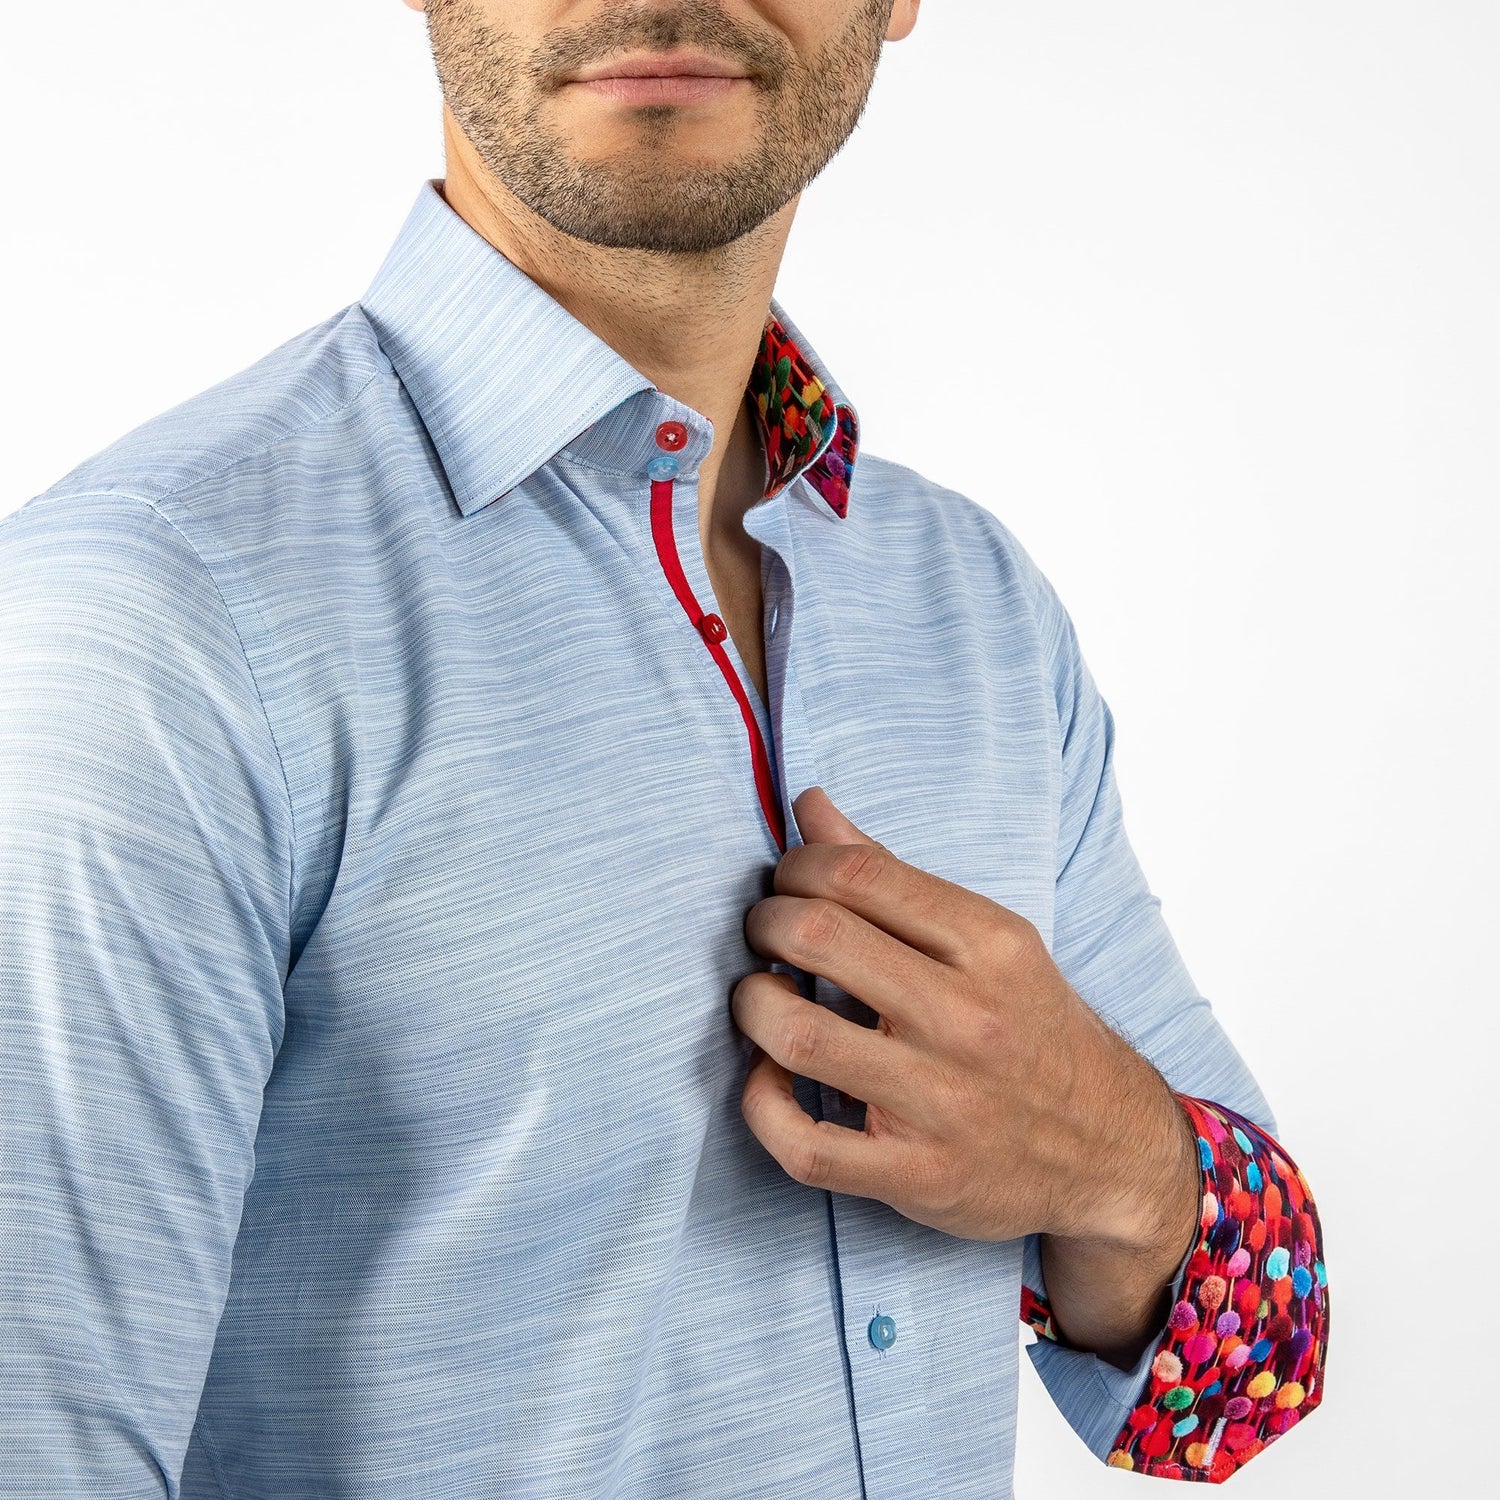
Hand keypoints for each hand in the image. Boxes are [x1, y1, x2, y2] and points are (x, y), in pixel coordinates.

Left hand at [730, 786, 1197, 1252]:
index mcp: (992, 946)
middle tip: (764, 935)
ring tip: (762, 1000)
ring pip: (797, 1036)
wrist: (1111, 1151)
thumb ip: (891, 875)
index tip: (788, 884)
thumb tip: (809, 807)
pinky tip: (769, 1077)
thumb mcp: (988, 941)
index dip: (796, 867)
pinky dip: (761, 1104)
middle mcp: (970, 1020)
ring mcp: (944, 1104)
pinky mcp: (918, 1177)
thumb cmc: (1031, 1029)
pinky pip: (803, 1144)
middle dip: (764, 923)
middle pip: (819, 936)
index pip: (859, 873)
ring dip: (752, 1006)